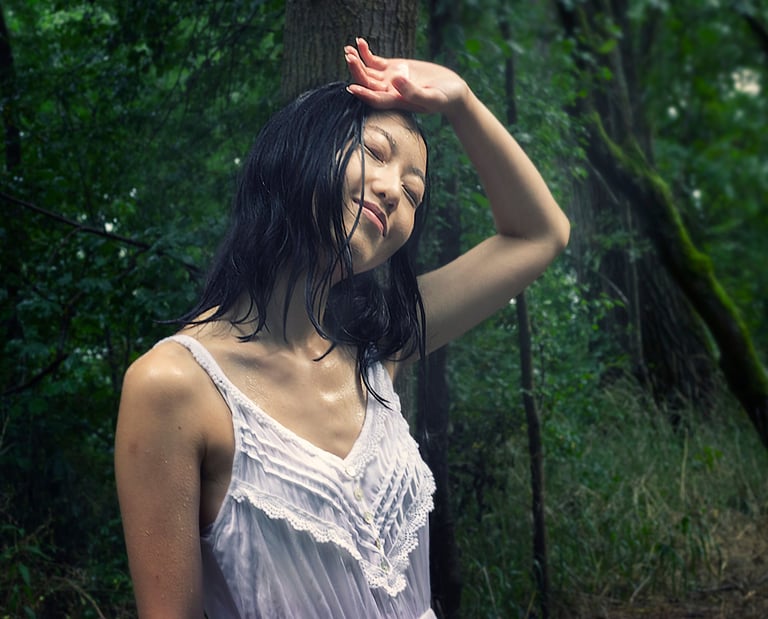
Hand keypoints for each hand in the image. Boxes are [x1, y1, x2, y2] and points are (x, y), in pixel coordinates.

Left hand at [344, 38, 468, 115]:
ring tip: (348, 50)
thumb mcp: (432, 98)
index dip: (363, 94)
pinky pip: (375, 61)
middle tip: (349, 58)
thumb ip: (413, 92)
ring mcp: (390, 79)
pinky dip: (366, 53)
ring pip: (368, 71)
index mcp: (397, 102)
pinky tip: (359, 43)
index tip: (351, 87)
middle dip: (357, 71)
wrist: (452, 91)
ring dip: (357, 61)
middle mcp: (389, 91)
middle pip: (367, 83)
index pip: (375, 100)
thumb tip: (395, 80)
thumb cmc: (444, 99)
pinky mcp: (394, 67)